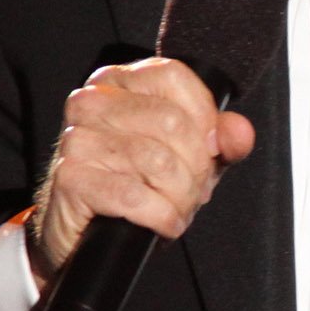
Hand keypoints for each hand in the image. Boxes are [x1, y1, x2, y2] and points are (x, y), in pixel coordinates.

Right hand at [26, 59, 258, 283]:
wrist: (87, 232)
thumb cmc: (137, 184)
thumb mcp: (188, 157)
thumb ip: (220, 141)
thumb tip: (238, 131)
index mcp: (119, 82)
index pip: (174, 77)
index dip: (204, 118)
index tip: (210, 149)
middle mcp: (92, 101)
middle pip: (171, 122)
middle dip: (196, 167)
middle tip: (194, 190)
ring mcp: (77, 138)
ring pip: (157, 162)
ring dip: (181, 197)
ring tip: (178, 209)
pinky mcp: (71, 177)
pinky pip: (134, 196)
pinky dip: (160, 217)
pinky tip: (163, 223)